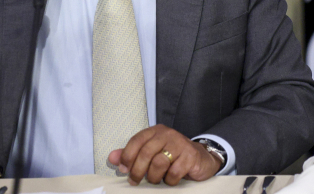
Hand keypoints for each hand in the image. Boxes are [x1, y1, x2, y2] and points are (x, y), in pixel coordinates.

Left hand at [107, 124, 221, 185]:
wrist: (201, 158)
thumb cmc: (172, 156)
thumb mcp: (152, 152)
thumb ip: (132, 154)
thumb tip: (112, 158)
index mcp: (155, 131)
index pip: (136, 140)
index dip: (127, 156)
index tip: (123, 170)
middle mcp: (167, 134)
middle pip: (146, 153)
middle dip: (137, 170)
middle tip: (134, 181)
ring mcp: (180, 143)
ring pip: (159, 163)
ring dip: (153, 177)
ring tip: (154, 180)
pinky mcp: (190, 156)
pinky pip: (174, 172)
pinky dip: (169, 180)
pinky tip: (170, 180)